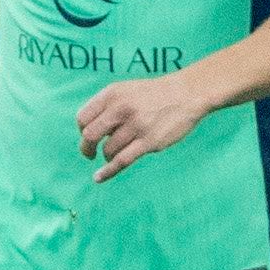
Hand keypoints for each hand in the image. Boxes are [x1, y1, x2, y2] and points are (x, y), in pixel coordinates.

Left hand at [76, 74, 210, 182]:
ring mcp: (136, 125)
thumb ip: (105, 107)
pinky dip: (107, 172)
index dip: (82, 131)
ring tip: (116, 152)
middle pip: (90, 135)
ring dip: (107, 155)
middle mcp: (121, 108)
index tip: (88, 136)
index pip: (83, 118)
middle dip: (86, 148)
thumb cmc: (153, 95)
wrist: (187, 93)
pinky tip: (98, 178)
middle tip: (89, 154)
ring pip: (108, 150)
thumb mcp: (125, 91)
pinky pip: (122, 161)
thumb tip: (87, 133)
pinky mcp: (149, 141)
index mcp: (112, 94)